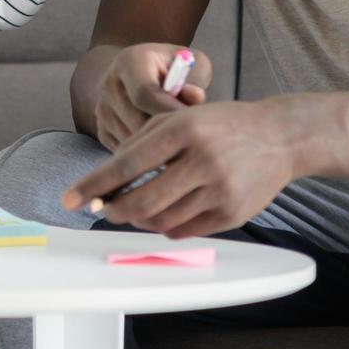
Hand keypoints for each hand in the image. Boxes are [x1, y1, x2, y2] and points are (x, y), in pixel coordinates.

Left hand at [62, 100, 296, 238]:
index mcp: (183, 129)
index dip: (93, 185)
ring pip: (161, 220)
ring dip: (137, 219)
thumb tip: (107, 180)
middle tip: (101, 210)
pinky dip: (163, 226)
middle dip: (113, 210)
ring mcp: (220, 190)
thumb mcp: (180, 118)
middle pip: (142, 200)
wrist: (280, 138)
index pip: (126, 164)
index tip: (69, 199)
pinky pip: (185, 230)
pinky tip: (159, 214)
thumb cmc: (220, 125)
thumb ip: (142, 143)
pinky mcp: (233, 214)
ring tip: (128, 210)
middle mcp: (202, 160)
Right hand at [93, 43, 210, 149]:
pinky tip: (161, 139)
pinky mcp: (101, 128)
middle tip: (190, 135)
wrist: (142, 72)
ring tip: (178, 136)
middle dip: (166, 132)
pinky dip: (145, 150)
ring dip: (156, 144)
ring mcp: (102, 108)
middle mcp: (109, 83)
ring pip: (131, 139)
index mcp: (130, 61)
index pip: (145, 94)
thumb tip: (195, 97)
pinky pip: (124, 149)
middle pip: (137, 121)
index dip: (170, 112)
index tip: (193, 123)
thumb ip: (195, 79)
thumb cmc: (174, 68)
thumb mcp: (191, 63)